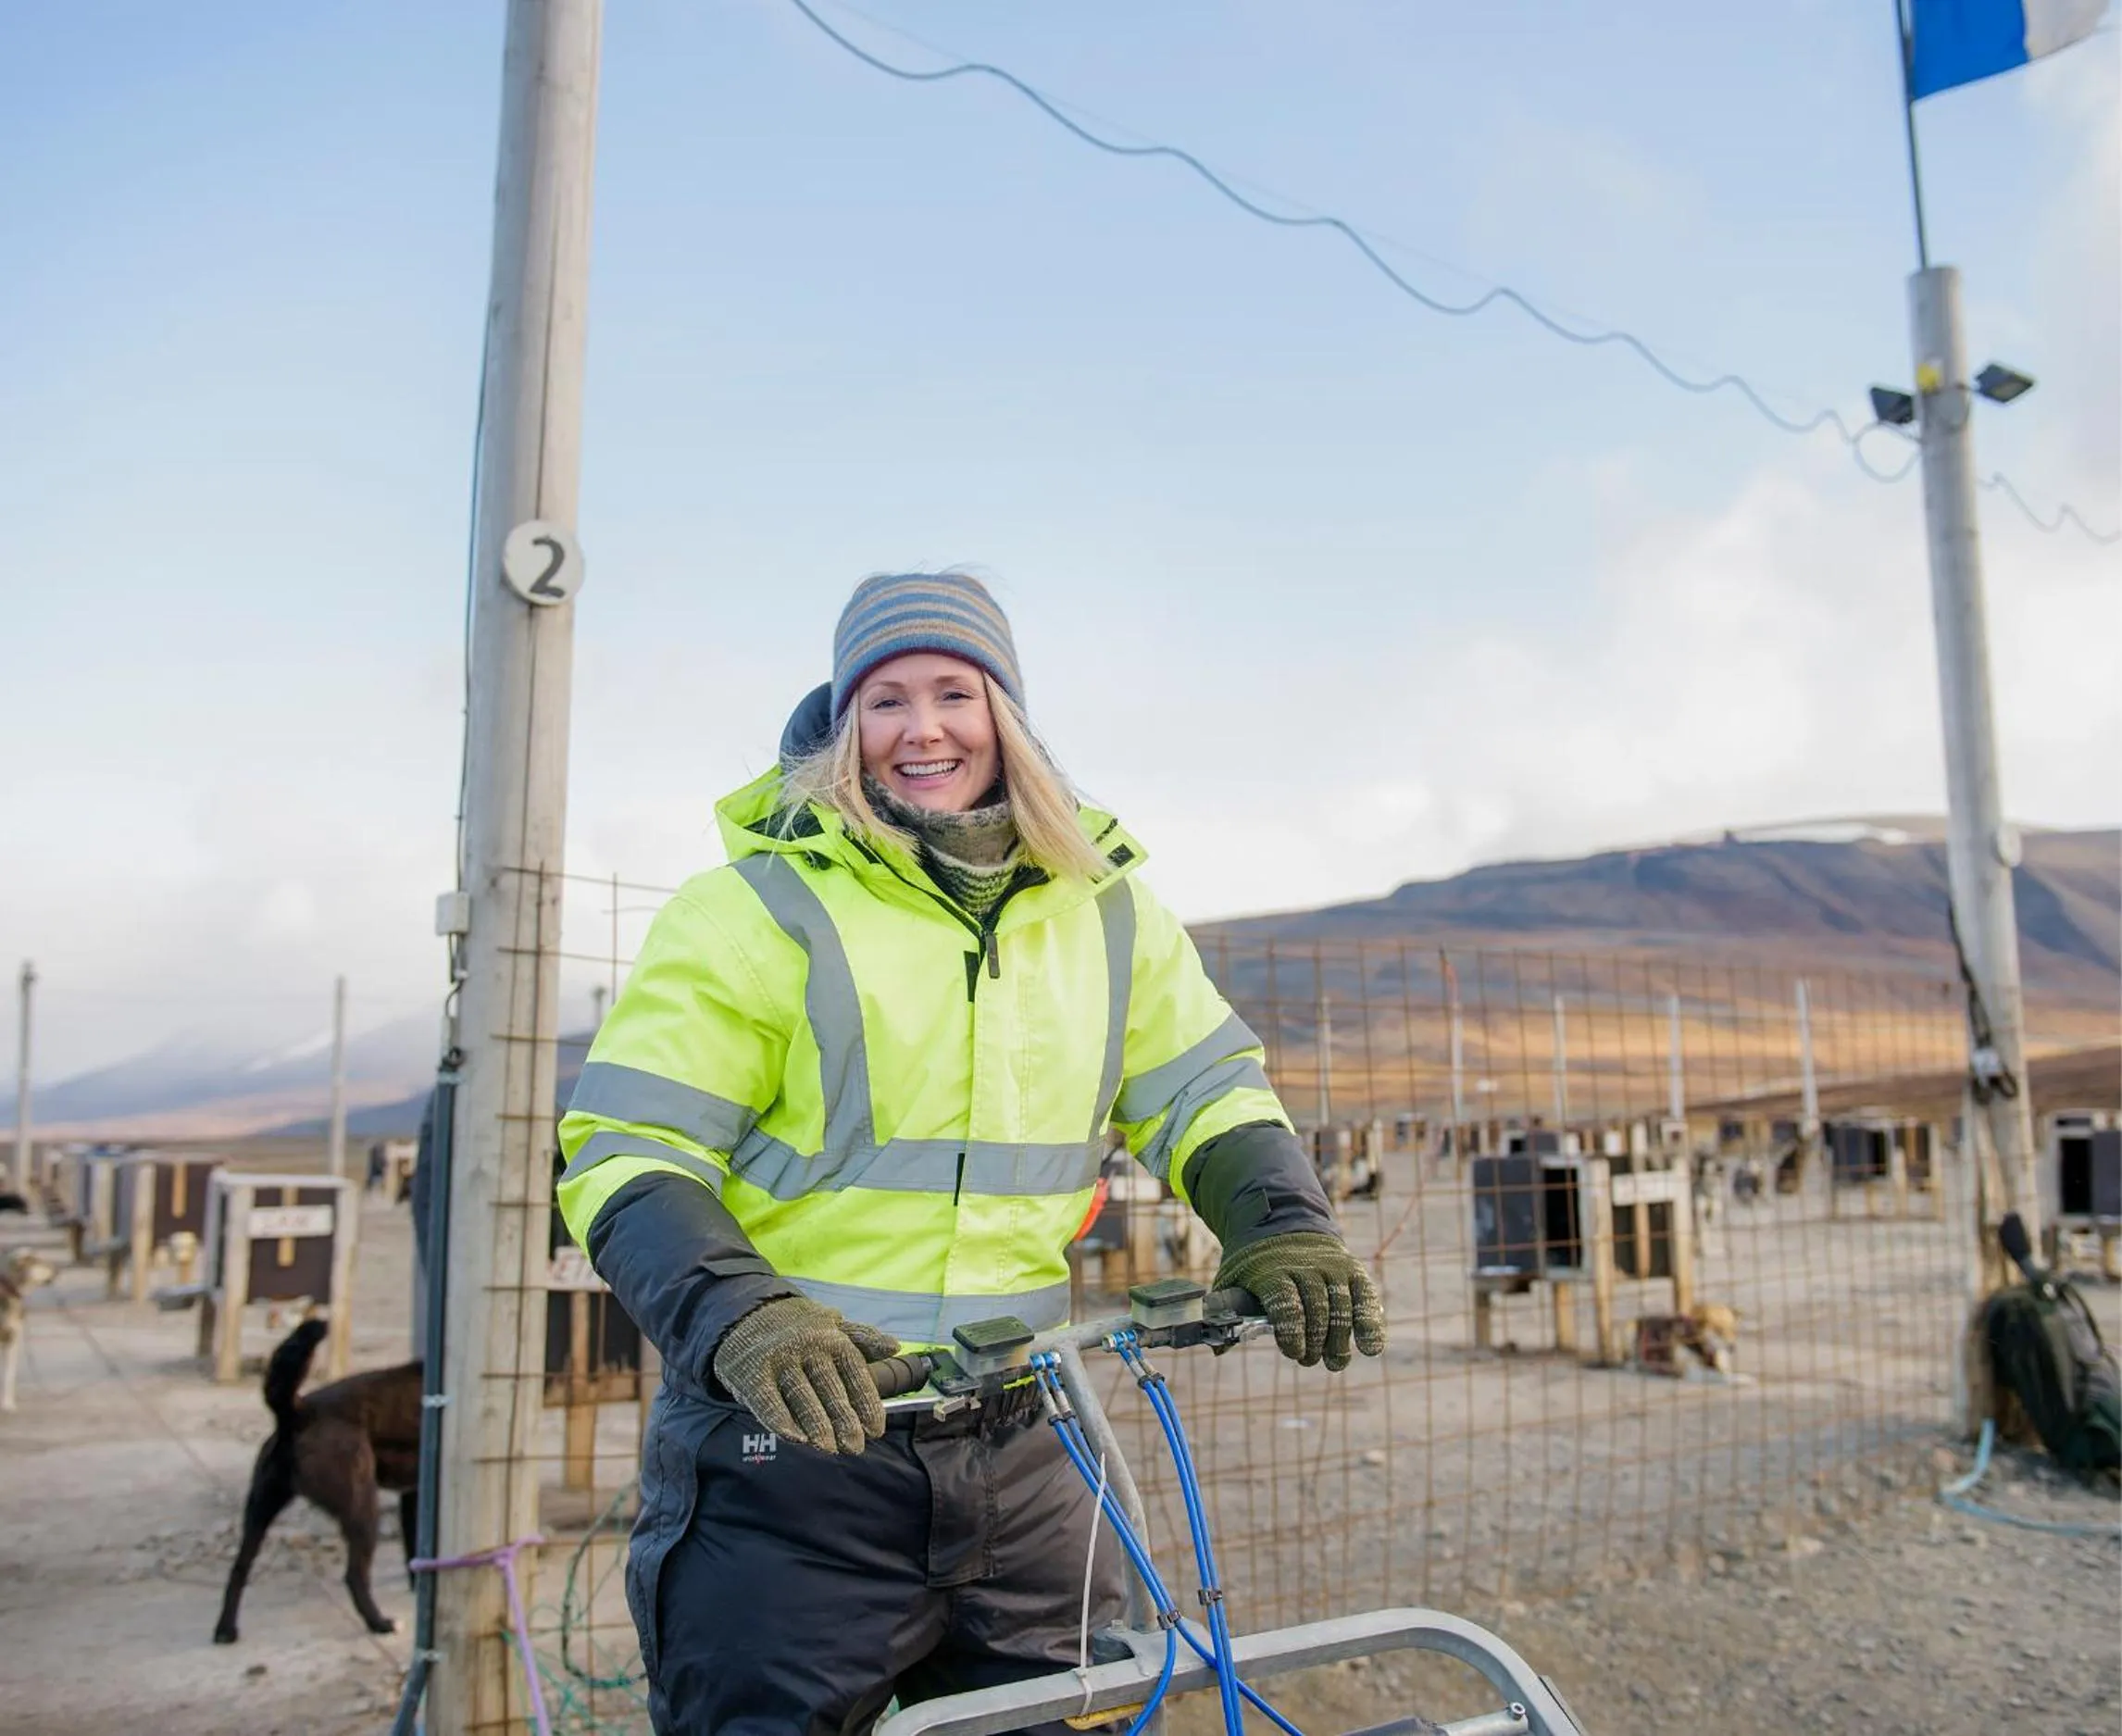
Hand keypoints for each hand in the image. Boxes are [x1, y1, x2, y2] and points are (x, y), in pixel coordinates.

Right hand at [711, 1296, 900, 1453]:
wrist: (746, 1313)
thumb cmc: (798, 1328)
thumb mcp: (831, 1325)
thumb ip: (862, 1338)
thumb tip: (895, 1347)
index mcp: (831, 1336)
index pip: (854, 1371)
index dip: (866, 1402)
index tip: (876, 1430)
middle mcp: (806, 1346)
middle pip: (829, 1386)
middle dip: (844, 1419)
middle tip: (856, 1447)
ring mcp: (779, 1359)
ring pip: (801, 1395)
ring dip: (816, 1423)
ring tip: (829, 1448)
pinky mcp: (752, 1373)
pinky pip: (768, 1400)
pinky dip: (781, 1420)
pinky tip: (796, 1439)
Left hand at [1213, 1232, 1385, 1371]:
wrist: (1284, 1225)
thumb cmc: (1256, 1266)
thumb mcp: (1234, 1280)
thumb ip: (1226, 1313)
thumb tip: (1217, 1349)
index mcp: (1272, 1271)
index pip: (1285, 1301)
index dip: (1291, 1330)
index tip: (1293, 1351)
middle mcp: (1305, 1266)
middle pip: (1316, 1307)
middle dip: (1316, 1340)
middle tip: (1311, 1360)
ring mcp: (1332, 1268)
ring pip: (1342, 1305)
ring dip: (1340, 1339)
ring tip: (1334, 1362)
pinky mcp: (1353, 1271)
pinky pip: (1366, 1297)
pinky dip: (1371, 1323)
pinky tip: (1371, 1347)